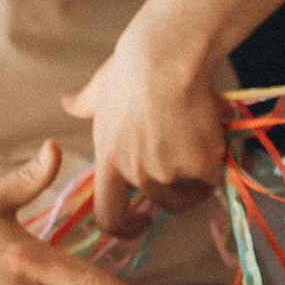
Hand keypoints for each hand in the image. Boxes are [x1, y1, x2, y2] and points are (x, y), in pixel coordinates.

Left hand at [63, 34, 228, 242]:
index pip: (108, 217)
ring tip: (198, 139)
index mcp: (109, 160)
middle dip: (175, 185)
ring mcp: (167, 172)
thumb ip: (85, 102)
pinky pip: (212, 179)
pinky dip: (216, 164)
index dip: (126, 228)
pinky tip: (213, 136)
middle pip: (159, 200)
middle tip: (186, 153)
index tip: (142, 220)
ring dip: (196, 175)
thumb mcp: (100, 88)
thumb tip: (67, 100)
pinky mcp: (199, 166)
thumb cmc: (133, 67)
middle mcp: (135, 172)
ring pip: (189, 191)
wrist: (166, 56)